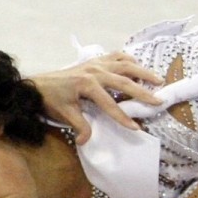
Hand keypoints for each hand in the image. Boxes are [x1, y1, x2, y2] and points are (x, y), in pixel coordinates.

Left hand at [27, 52, 164, 139]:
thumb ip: (79, 126)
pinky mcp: (95, 61)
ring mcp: (96, 63)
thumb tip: (86, 141)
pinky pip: (116, 56)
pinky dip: (129, 60)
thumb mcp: (64, 114)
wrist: (38, 84)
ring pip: (125, 64)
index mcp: (87, 84)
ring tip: (158, 79)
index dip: (123, 117)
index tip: (136, 128)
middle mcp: (95, 70)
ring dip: (143, 71)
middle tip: (159, 100)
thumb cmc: (51, 99)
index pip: (110, 104)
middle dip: (143, 92)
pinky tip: (138, 66)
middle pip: (124, 81)